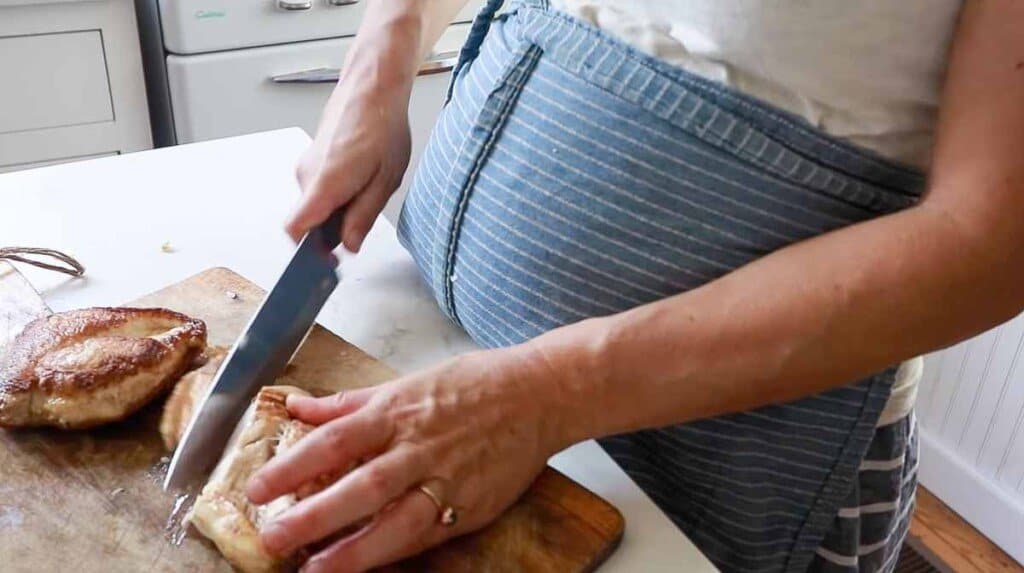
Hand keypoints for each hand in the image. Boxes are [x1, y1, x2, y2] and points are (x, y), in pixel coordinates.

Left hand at [246, 347, 573, 572]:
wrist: (539, 394)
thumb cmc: (475, 383)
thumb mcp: (407, 381)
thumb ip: (350, 402)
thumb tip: (299, 404)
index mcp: (397, 411)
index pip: (335, 440)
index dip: (294, 465)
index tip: (258, 489)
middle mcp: (418, 446)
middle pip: (360, 486)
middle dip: (314, 515)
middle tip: (273, 537)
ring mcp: (447, 479)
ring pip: (396, 519)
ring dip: (354, 550)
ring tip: (316, 570)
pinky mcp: (471, 504)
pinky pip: (428, 533)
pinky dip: (398, 551)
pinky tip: (372, 566)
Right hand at [286, 51, 412, 250]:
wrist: (372, 87)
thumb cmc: (382, 127)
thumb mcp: (385, 180)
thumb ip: (363, 216)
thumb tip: (349, 245)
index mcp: (324, 184)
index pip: (295, 229)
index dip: (308, 252)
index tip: (328, 261)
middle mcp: (307, 175)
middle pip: (308, 221)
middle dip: (333, 230)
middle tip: (363, 221)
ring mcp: (306, 165)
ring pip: (316, 204)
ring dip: (338, 209)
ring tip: (369, 188)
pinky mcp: (311, 158)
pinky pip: (318, 188)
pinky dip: (336, 193)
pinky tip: (361, 177)